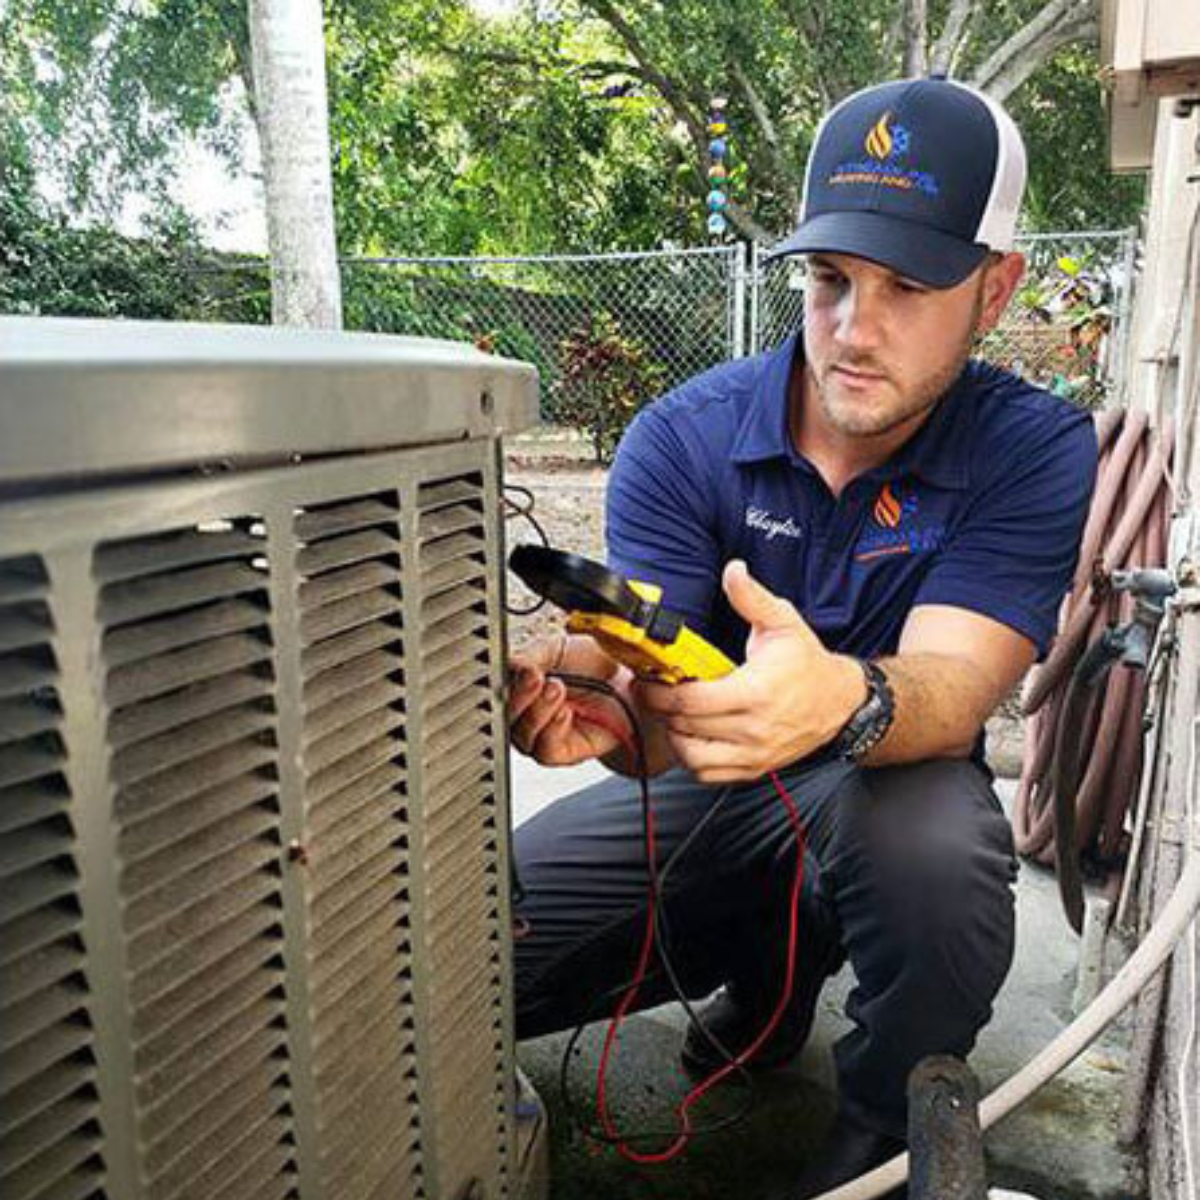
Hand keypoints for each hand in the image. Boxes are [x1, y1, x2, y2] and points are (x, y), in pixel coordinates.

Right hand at [508, 633, 623, 765]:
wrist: (626, 681)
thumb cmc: (594, 664)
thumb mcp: (558, 648)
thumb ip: (531, 655)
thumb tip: (511, 665)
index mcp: (521, 685)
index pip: (498, 689)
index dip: (505, 681)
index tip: (521, 667)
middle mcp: (528, 711)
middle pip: (504, 715)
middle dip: (520, 695)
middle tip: (538, 678)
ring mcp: (542, 732)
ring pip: (521, 734)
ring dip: (538, 711)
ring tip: (557, 689)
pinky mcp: (561, 751)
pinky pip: (544, 750)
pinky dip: (552, 730)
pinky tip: (565, 713)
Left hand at [634, 560, 866, 782]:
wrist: (840, 702)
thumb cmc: (808, 664)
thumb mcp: (783, 622)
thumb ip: (752, 598)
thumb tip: (733, 571)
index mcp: (755, 693)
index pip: (691, 702)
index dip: (660, 693)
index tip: (649, 681)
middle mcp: (754, 729)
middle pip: (686, 728)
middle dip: (661, 710)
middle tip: (653, 692)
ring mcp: (754, 754)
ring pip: (693, 758)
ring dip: (675, 736)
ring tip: (672, 714)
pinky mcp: (754, 768)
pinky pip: (710, 774)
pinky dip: (693, 759)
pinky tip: (692, 735)